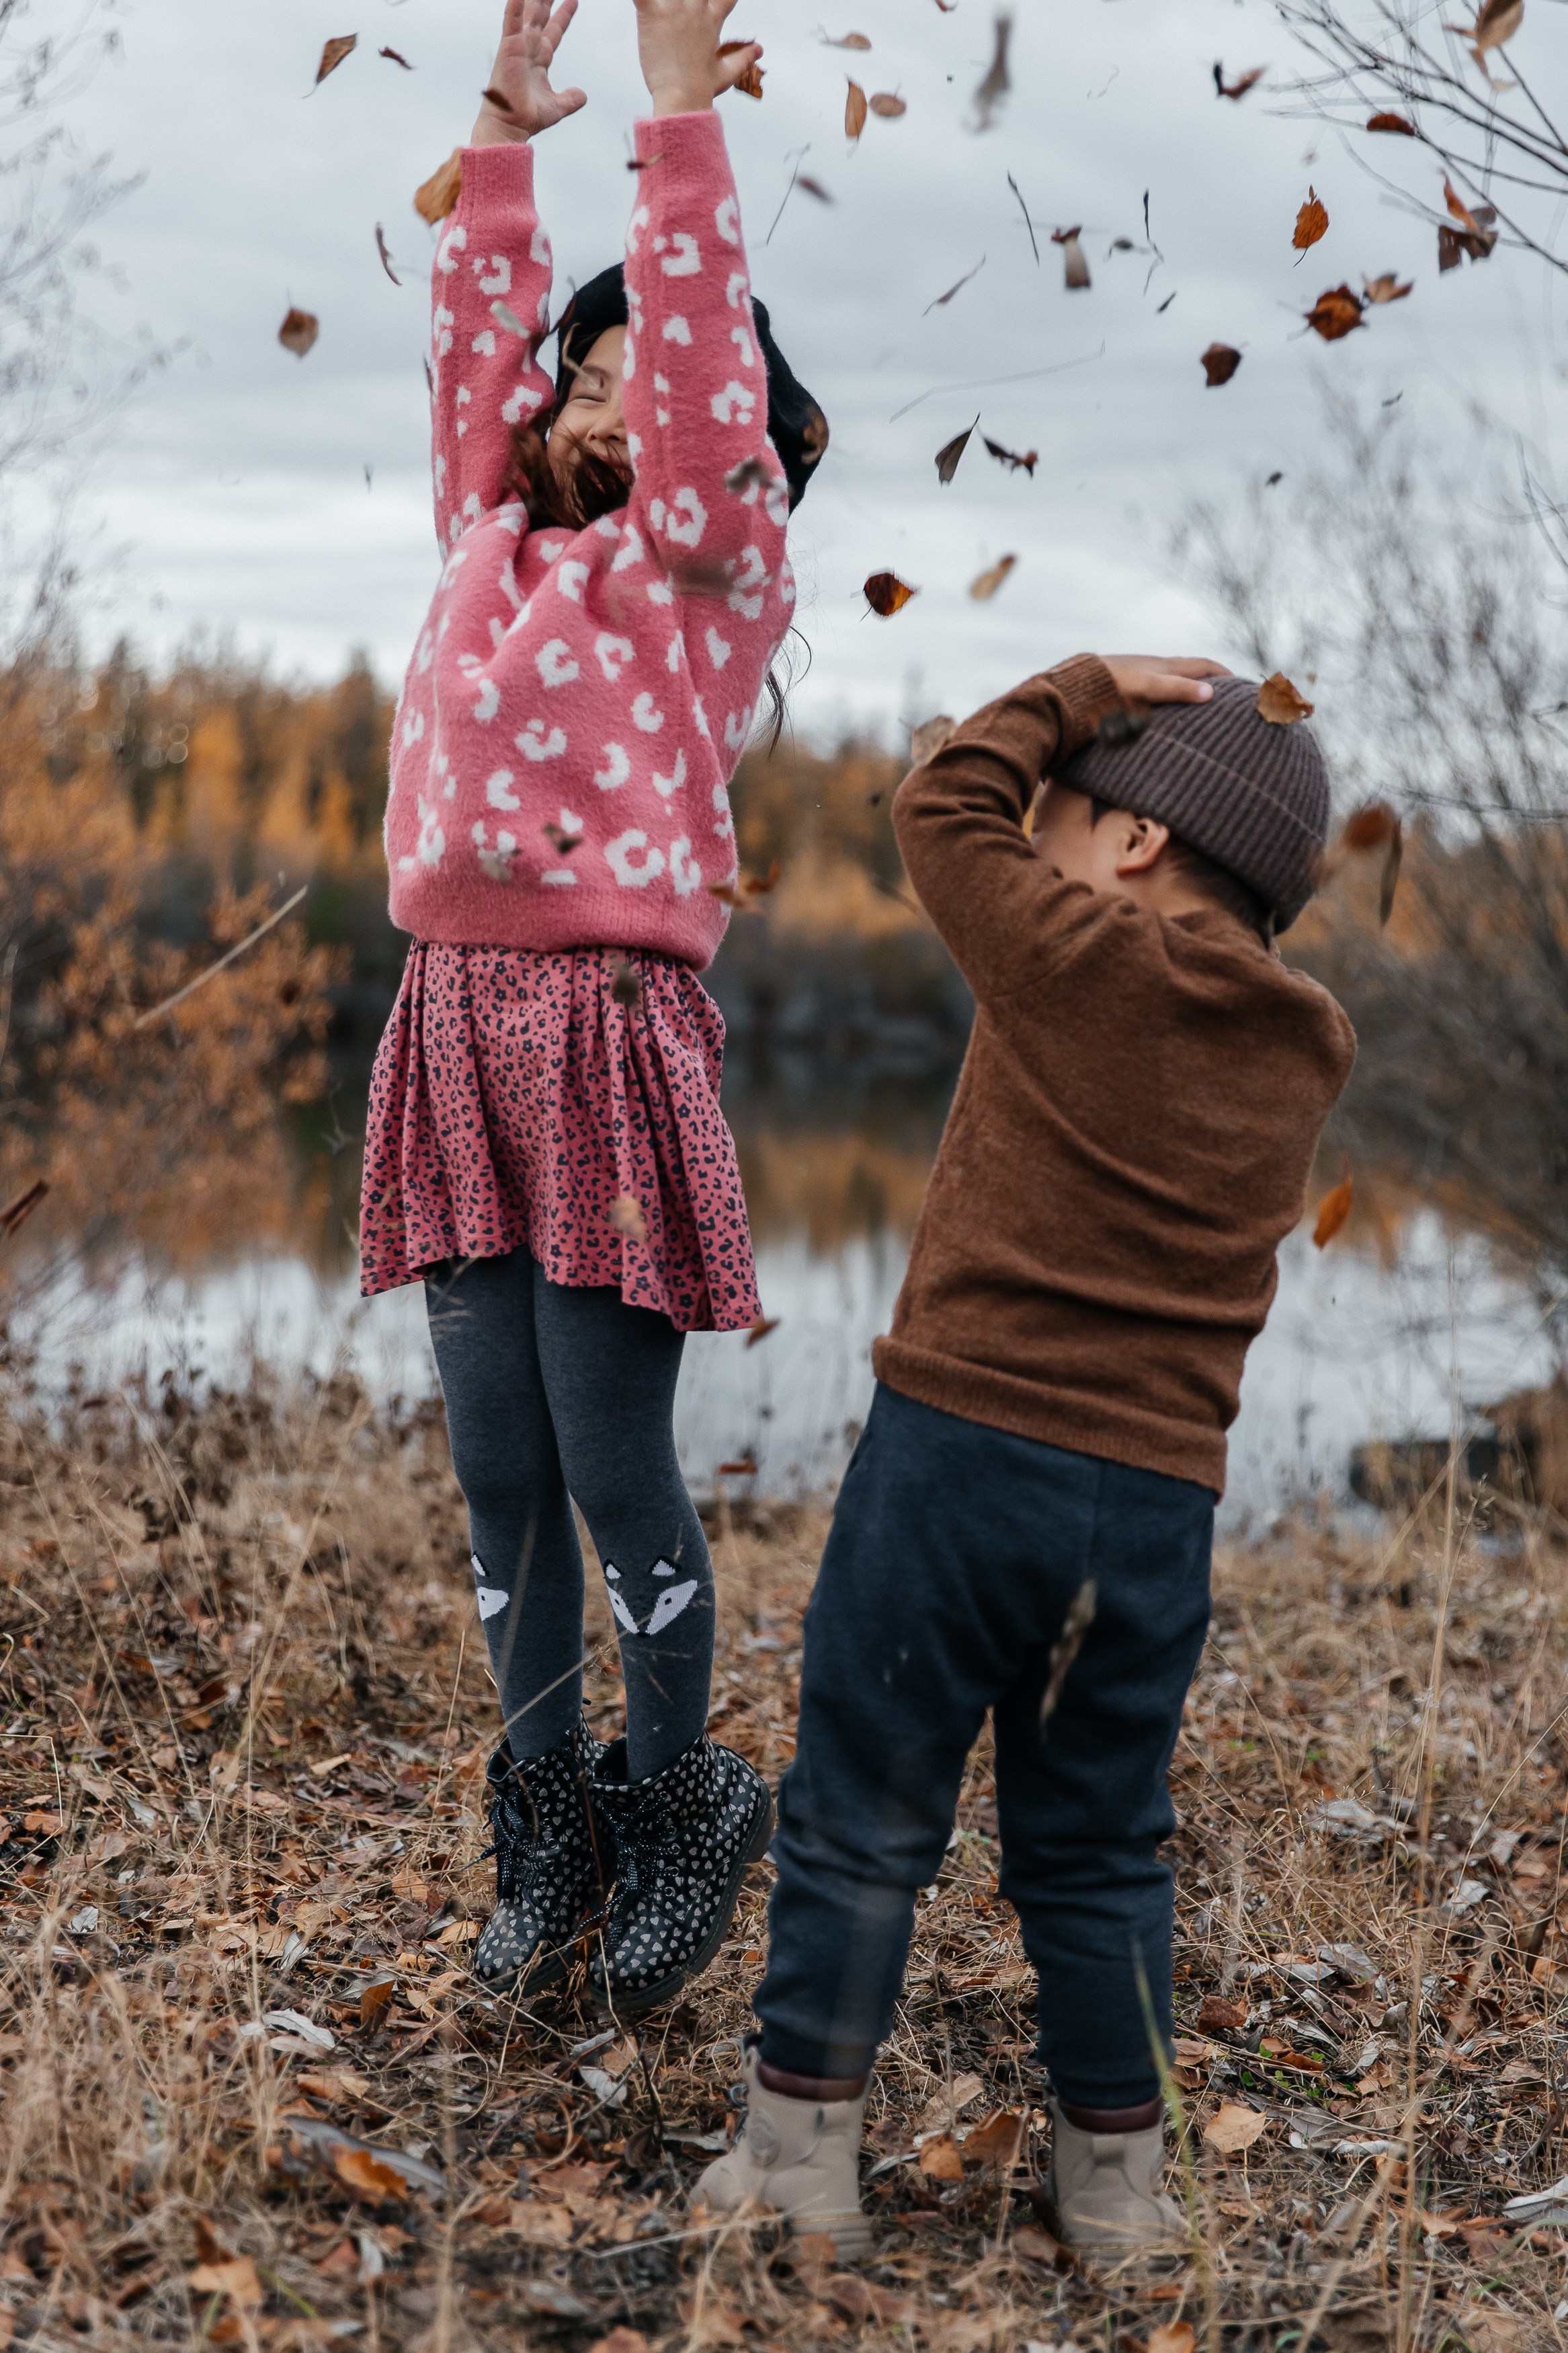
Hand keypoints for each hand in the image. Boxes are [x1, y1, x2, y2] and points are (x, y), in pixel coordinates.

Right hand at [471, 0, 585, 147]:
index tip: (574, 0)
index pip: (554, 31)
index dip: (564, 16)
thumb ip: (570, 99)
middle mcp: (529, 48)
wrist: (510, 124)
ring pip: (528, 13)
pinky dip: (514, 6)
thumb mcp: (557, 106)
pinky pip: (511, 21)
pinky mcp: (509, 48)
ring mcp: (518, 46)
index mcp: (539, 59)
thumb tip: (583, 96)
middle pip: (541, 16)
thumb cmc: (528, 117)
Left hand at [632, 0, 762, 116]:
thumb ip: (744, 57)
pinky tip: (639, 3)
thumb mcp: (728, 73)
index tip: (717, 4)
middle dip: (690, 0)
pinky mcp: (652, 14)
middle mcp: (695, 9)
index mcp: (712, 19)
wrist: (681, 100)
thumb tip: (759, 49)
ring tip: (661, 10)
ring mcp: (673, 10)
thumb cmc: (702, 89)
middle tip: (681, 12)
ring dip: (665, 1)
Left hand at [1101, 656, 1231, 705]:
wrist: (1075, 687)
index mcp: (1165, 666)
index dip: (1223, 673)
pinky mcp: (1127, 690)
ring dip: (1189, 689)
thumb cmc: (1113, 686)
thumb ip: (1178, 689)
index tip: (1241, 684)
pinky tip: (1165, 710)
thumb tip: (1211, 693)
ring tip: (1200, 704)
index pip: (1203, 665)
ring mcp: (1141, 678)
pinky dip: (1169, 698)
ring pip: (1172, 682)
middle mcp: (1155, 669)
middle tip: (1226, 694)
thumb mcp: (1150, 687)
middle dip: (1209, 680)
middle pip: (1189, 672)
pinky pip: (1156, 693)